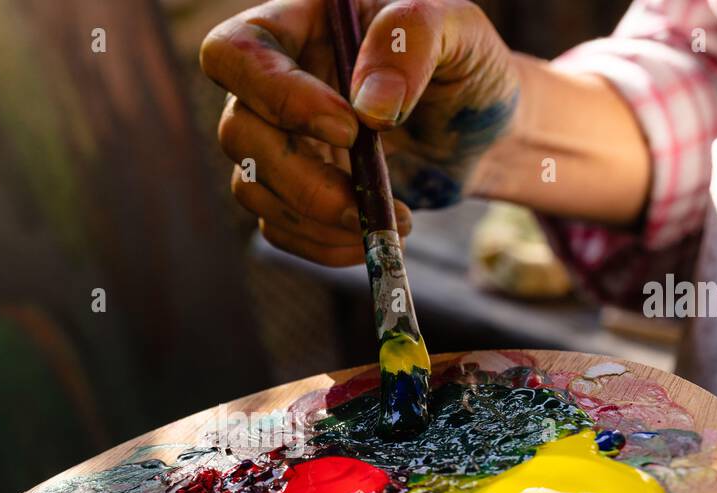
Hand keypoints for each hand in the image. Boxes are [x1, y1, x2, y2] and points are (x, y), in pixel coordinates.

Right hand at [201, 0, 518, 265]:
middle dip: (300, 178)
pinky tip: (372, 237)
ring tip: (387, 223)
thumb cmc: (464, 61)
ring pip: (252, 188)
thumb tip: (368, 107)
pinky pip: (279, 227)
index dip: (275, 94)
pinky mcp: (293, 192)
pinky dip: (322, 245)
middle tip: (362, 201)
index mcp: (298, 24)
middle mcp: (273, 83)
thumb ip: (412, 43)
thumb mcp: (457, 29)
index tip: (347, 128)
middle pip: (239, 134)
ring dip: (315, 218)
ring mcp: (277, 141)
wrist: (481, 127)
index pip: (235, 52)